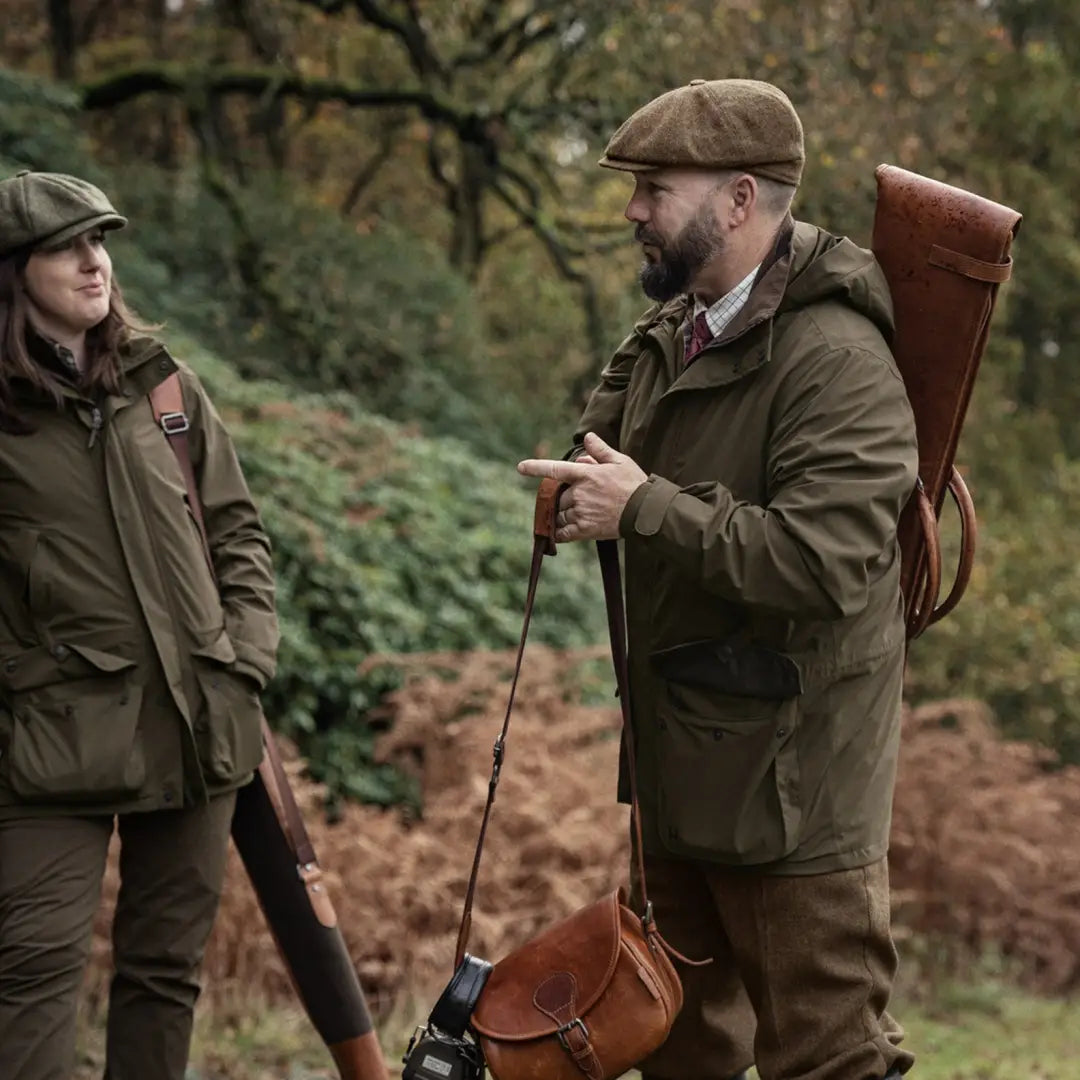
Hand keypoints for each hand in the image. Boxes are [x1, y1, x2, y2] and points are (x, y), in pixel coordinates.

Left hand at [518, 432, 646, 541]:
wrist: (645, 512)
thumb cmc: (634, 484)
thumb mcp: (620, 461)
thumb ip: (600, 450)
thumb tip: (588, 438)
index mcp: (586, 474)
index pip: (555, 469)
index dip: (536, 467)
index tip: (520, 467)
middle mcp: (579, 493)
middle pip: (559, 496)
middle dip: (566, 497)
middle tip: (585, 498)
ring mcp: (581, 512)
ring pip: (559, 514)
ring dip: (563, 514)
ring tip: (582, 514)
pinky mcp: (585, 530)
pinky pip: (563, 533)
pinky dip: (559, 532)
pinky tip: (563, 532)